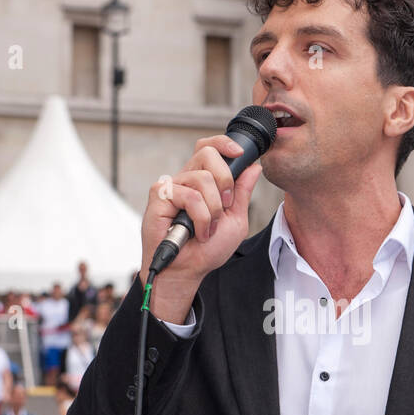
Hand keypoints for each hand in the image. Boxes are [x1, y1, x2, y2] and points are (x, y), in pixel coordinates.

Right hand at [140, 135, 263, 290]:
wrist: (188, 271)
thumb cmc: (207, 249)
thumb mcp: (235, 220)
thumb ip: (242, 193)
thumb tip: (253, 167)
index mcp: (203, 181)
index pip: (209, 148)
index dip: (223, 143)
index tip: (239, 153)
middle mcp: (186, 180)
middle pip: (207, 154)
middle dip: (225, 180)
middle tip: (225, 205)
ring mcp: (172, 187)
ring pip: (202, 179)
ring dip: (213, 210)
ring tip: (208, 228)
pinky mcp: (159, 197)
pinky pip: (189, 196)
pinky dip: (200, 218)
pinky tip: (196, 232)